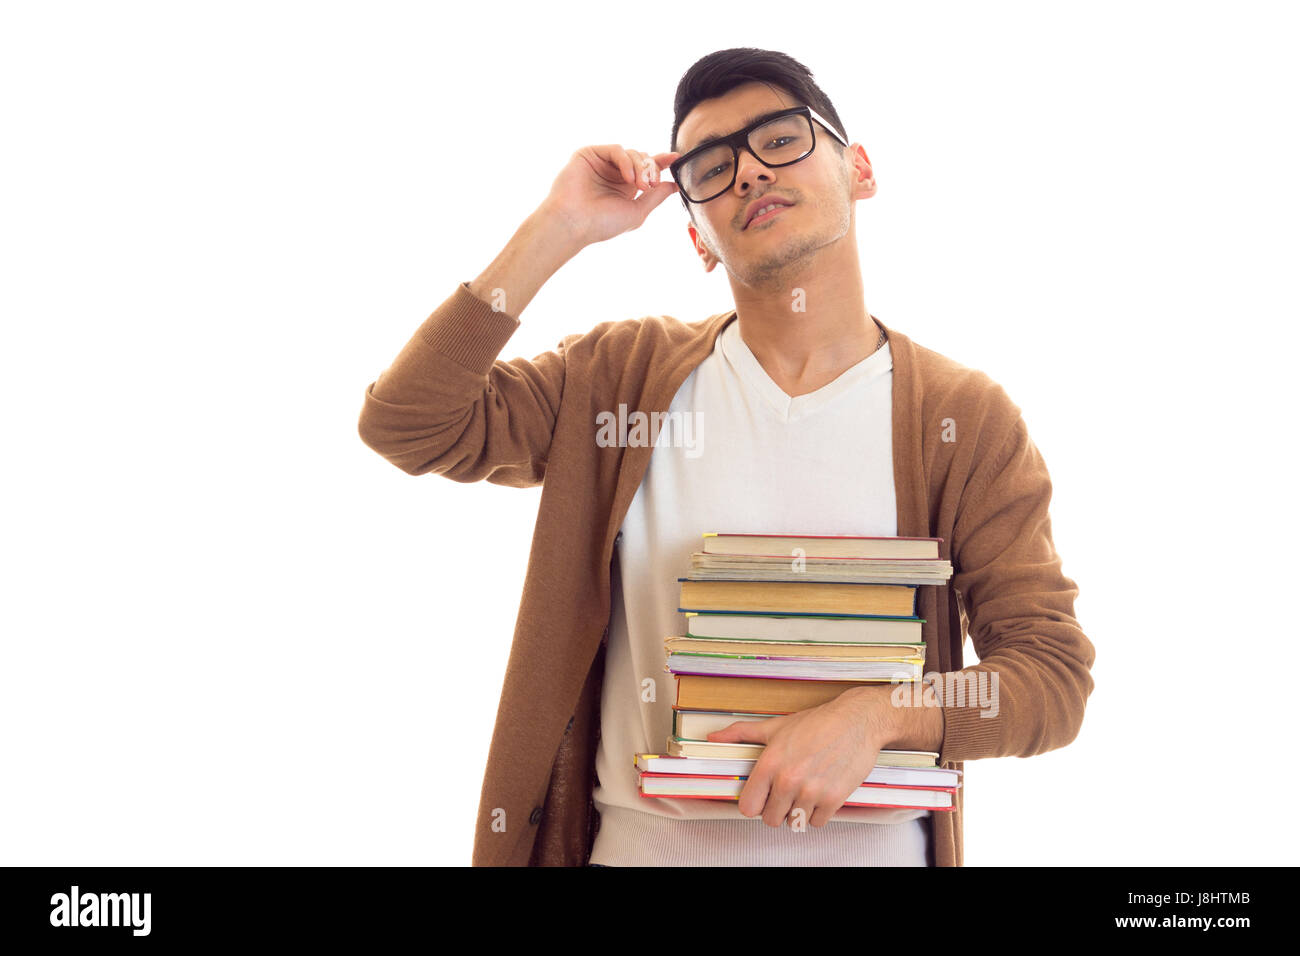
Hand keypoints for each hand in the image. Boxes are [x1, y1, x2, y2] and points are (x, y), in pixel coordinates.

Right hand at [539, 145, 679, 247]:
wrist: (574, 223)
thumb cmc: (601, 224)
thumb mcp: (637, 212)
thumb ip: (656, 197)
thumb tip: (675, 185)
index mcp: (625, 187)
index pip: (646, 169)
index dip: (661, 162)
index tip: (676, 158)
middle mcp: (614, 174)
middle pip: (643, 158)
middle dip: (651, 169)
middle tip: (651, 185)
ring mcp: (602, 163)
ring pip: (632, 153)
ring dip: (640, 167)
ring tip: (640, 185)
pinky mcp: (589, 154)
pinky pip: (616, 149)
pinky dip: (626, 161)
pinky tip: (627, 177)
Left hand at [706, 686, 897, 827]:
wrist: (857, 721)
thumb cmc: (818, 723)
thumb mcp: (775, 726)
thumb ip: (741, 733)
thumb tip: (714, 737)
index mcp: (770, 764)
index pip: (748, 807)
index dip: (754, 804)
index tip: (761, 798)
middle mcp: (788, 780)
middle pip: (770, 820)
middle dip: (776, 810)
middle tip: (785, 795)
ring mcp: (812, 792)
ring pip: (795, 823)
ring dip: (798, 812)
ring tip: (804, 792)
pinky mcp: (834, 799)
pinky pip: (818, 822)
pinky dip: (819, 813)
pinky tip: (820, 794)